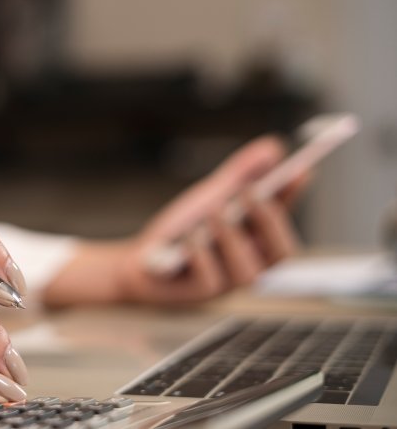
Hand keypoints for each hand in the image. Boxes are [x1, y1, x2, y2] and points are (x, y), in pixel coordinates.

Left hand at [43, 136, 307, 306]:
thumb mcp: (212, 195)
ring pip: (248, 273)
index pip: (287, 218)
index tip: (300, 168)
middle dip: (270, 221)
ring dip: (233, 239)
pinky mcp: (201, 294)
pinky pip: (209, 282)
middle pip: (282, 253)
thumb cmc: (184, 230)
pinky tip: (188, 239)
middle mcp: (252, 264)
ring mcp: (228, 283)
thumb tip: (273, 148)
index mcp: (260, 240)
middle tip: (252, 191)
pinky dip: (201, 257)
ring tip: (214, 211)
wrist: (142, 260)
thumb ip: (241, 174)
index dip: (294, 195)